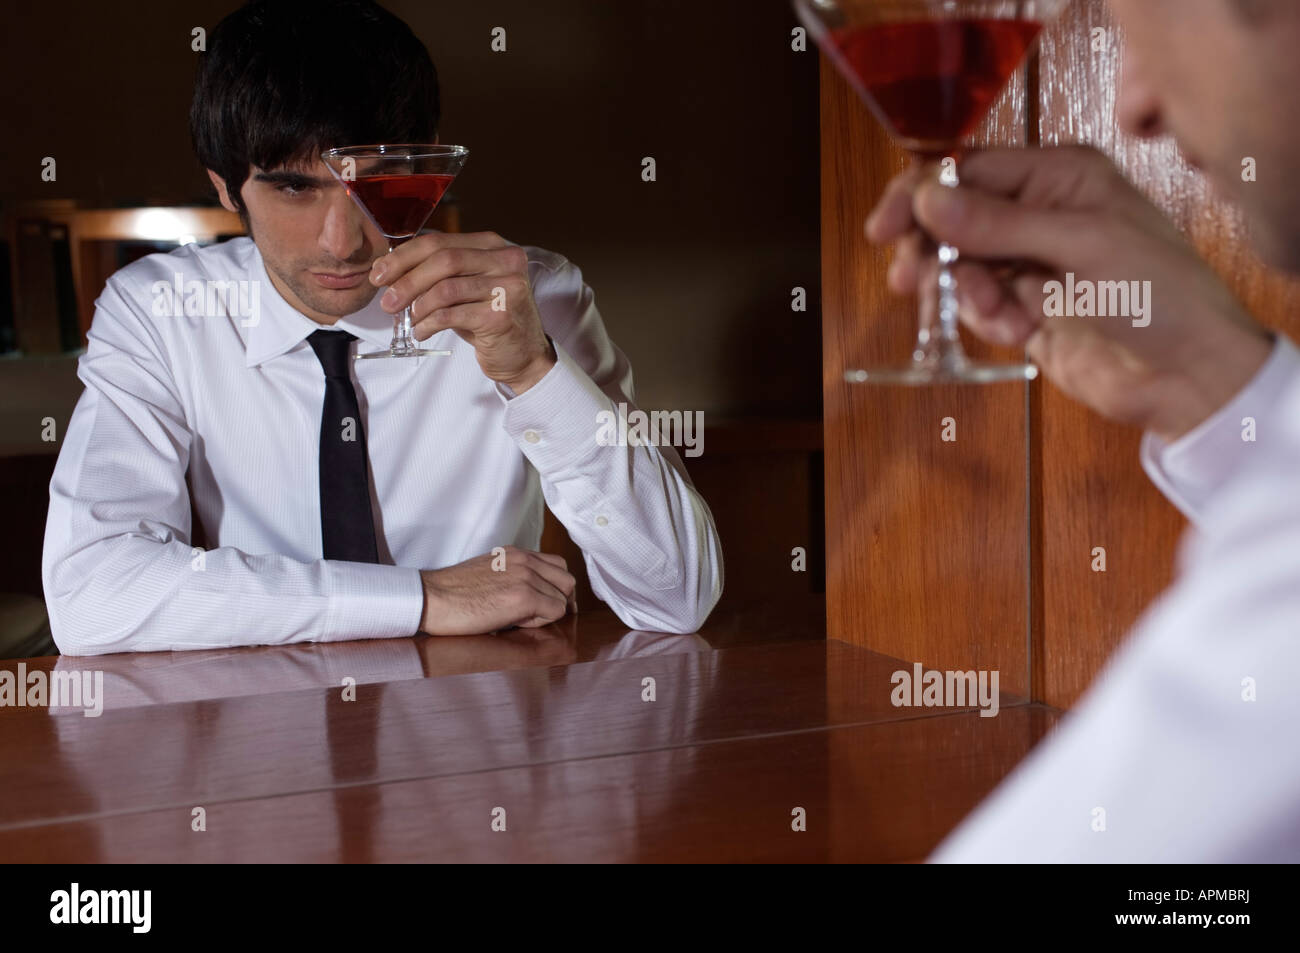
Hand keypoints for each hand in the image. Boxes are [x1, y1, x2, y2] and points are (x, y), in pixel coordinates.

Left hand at [370, 231, 555, 392]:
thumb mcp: (466, 287)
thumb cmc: (489, 318)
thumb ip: (438, 271)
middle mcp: (505, 260)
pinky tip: (422, 332)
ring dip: (417, 306)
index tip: (379, 274)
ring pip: (445, 289)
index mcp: (492, 246)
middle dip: (406, 281)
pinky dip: (429, 324)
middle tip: (387, 302)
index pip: (439, 242)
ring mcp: (507, 287)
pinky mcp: (501, 315)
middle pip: (442, 260)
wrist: (524, 355)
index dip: (403, 257)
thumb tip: (388, 266)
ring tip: (409, 320)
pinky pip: (451, 315)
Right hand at [419, 546, 577, 635]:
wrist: (430, 598)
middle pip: (567, 578)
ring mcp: (526, 576)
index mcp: (516, 553)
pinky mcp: (524, 596)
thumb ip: (513, 575)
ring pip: (564, 596)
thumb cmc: (452, 593)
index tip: (542, 603)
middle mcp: (525, 559)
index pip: (556, 565)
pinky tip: (517, 622)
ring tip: (523, 618)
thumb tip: (534, 594)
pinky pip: (555, 611)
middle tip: (539, 614)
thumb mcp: (489, 572)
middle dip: (559, 599)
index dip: (553, 588)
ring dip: (549, 610)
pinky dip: (542, 621)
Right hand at [866, 146, 1273, 441]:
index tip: (887, 228)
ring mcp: (1029, 262)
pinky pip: (975, 304)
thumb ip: (999, 223)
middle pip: (953, 217)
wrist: (1186, 376)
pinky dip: (987, 319)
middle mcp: (1040, 212)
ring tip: (999, 314)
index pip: (970, 170)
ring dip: (966, 292)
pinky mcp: (1022, 307)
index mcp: (1060, 176)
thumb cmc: (1158, 295)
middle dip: (931, 249)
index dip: (922, 195)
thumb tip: (926, 199)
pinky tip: (1019, 332)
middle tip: (908, 281)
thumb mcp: (1081, 246)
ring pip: (959, 265)